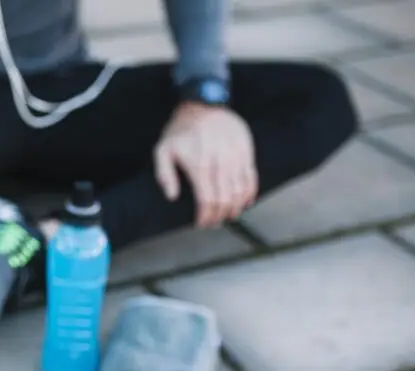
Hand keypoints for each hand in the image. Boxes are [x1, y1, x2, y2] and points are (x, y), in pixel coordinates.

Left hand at [153, 102, 257, 227]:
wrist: (203, 103)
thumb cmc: (180, 130)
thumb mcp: (162, 150)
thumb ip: (164, 175)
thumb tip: (172, 197)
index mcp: (199, 165)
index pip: (207, 200)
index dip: (205, 217)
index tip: (201, 223)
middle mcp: (219, 162)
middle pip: (225, 199)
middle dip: (220, 216)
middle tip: (214, 222)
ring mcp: (235, 156)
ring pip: (240, 191)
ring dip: (235, 208)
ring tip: (228, 215)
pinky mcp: (246, 150)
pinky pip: (252, 177)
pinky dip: (250, 193)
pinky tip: (244, 202)